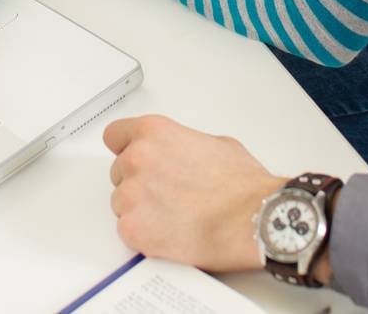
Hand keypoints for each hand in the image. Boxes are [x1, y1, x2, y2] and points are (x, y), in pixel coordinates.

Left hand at [105, 115, 286, 272]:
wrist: (253, 219)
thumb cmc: (242, 186)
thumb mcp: (215, 144)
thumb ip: (183, 144)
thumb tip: (180, 153)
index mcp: (154, 133)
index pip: (115, 135)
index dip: (126, 148)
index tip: (131, 157)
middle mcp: (137, 159)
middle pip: (118, 172)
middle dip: (138, 182)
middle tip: (166, 194)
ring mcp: (132, 195)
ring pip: (121, 203)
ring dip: (140, 210)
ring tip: (173, 216)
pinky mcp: (133, 229)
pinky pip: (127, 231)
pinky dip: (144, 235)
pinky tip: (170, 232)